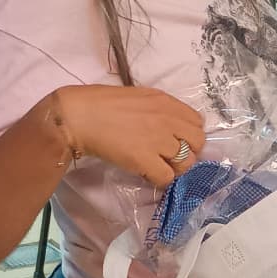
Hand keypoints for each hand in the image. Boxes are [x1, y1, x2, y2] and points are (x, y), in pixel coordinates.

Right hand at [55, 86, 205, 186]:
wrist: (78, 116)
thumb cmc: (100, 103)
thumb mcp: (139, 97)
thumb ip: (159, 110)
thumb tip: (170, 127)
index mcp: (166, 102)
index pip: (197, 121)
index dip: (189, 134)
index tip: (178, 140)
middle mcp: (168, 119)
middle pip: (198, 142)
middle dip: (188, 151)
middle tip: (171, 157)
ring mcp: (158, 140)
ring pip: (186, 163)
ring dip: (174, 168)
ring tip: (158, 166)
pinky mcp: (145, 159)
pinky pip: (167, 177)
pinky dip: (159, 179)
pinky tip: (147, 174)